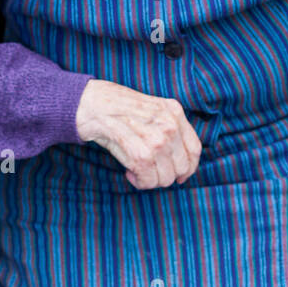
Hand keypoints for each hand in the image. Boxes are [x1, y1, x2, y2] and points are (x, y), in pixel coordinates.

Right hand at [75, 79, 201, 188]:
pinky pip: (148, 180)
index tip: (179, 175)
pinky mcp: (141, 153)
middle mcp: (169, 125)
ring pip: (166, 178)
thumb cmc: (118, 109)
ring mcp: (157, 139)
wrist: (91, 105)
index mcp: (174, 112)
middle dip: (166, 176)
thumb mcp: (152, 109)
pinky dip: (139, 181)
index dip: (189, 167)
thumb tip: (181, 161)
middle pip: (182, 167)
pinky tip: (129, 171)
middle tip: (149, 171)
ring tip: (137, 169)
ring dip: (150, 180)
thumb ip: (169, 128)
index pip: (195, 149)